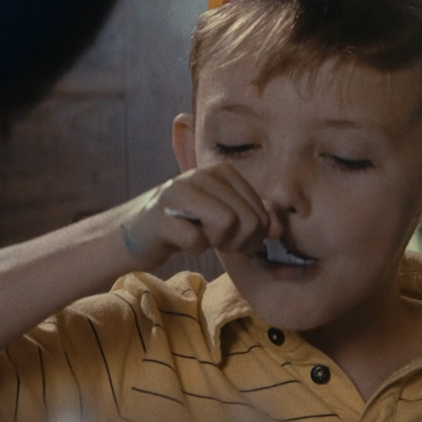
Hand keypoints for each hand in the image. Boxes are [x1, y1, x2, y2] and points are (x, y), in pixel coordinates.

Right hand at [119, 163, 274, 266]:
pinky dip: (193, 249)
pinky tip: (181, 240)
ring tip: (203, 238)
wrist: (142, 232)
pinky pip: (196, 241)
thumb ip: (257, 219)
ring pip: (226, 224)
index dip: (254, 235)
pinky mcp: (160, 216)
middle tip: (219, 242)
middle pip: (246, 219)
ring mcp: (178, 192)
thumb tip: (279, 230)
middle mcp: (201, 175)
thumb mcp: (228, 217)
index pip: (261, 211)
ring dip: (217, 243)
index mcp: (222, 171)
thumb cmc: (190, 224)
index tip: (235, 237)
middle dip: (238, 241)